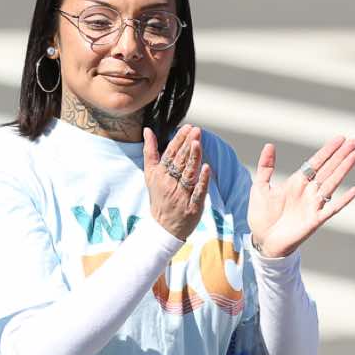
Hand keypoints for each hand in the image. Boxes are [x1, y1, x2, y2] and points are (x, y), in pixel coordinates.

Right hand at [144, 125, 211, 239]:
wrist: (163, 227)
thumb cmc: (159, 197)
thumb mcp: (150, 174)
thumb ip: (150, 151)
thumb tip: (148, 130)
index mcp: (160, 174)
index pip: (170, 154)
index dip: (179, 140)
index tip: (188, 127)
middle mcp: (169, 184)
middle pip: (180, 162)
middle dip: (188, 145)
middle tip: (196, 130)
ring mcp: (181, 195)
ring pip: (188, 174)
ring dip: (193, 159)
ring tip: (198, 143)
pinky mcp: (192, 207)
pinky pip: (197, 192)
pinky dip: (202, 181)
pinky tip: (207, 168)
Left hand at [249, 136, 354, 257]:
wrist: (262, 241)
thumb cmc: (261, 215)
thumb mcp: (260, 187)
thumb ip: (266, 166)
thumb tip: (269, 145)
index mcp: (297, 182)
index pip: (316, 162)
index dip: (328, 151)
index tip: (340, 139)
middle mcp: (308, 191)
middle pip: (328, 169)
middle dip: (341, 155)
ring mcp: (314, 205)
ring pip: (332, 183)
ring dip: (344, 170)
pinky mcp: (315, 220)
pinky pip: (332, 208)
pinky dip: (343, 200)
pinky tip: (354, 190)